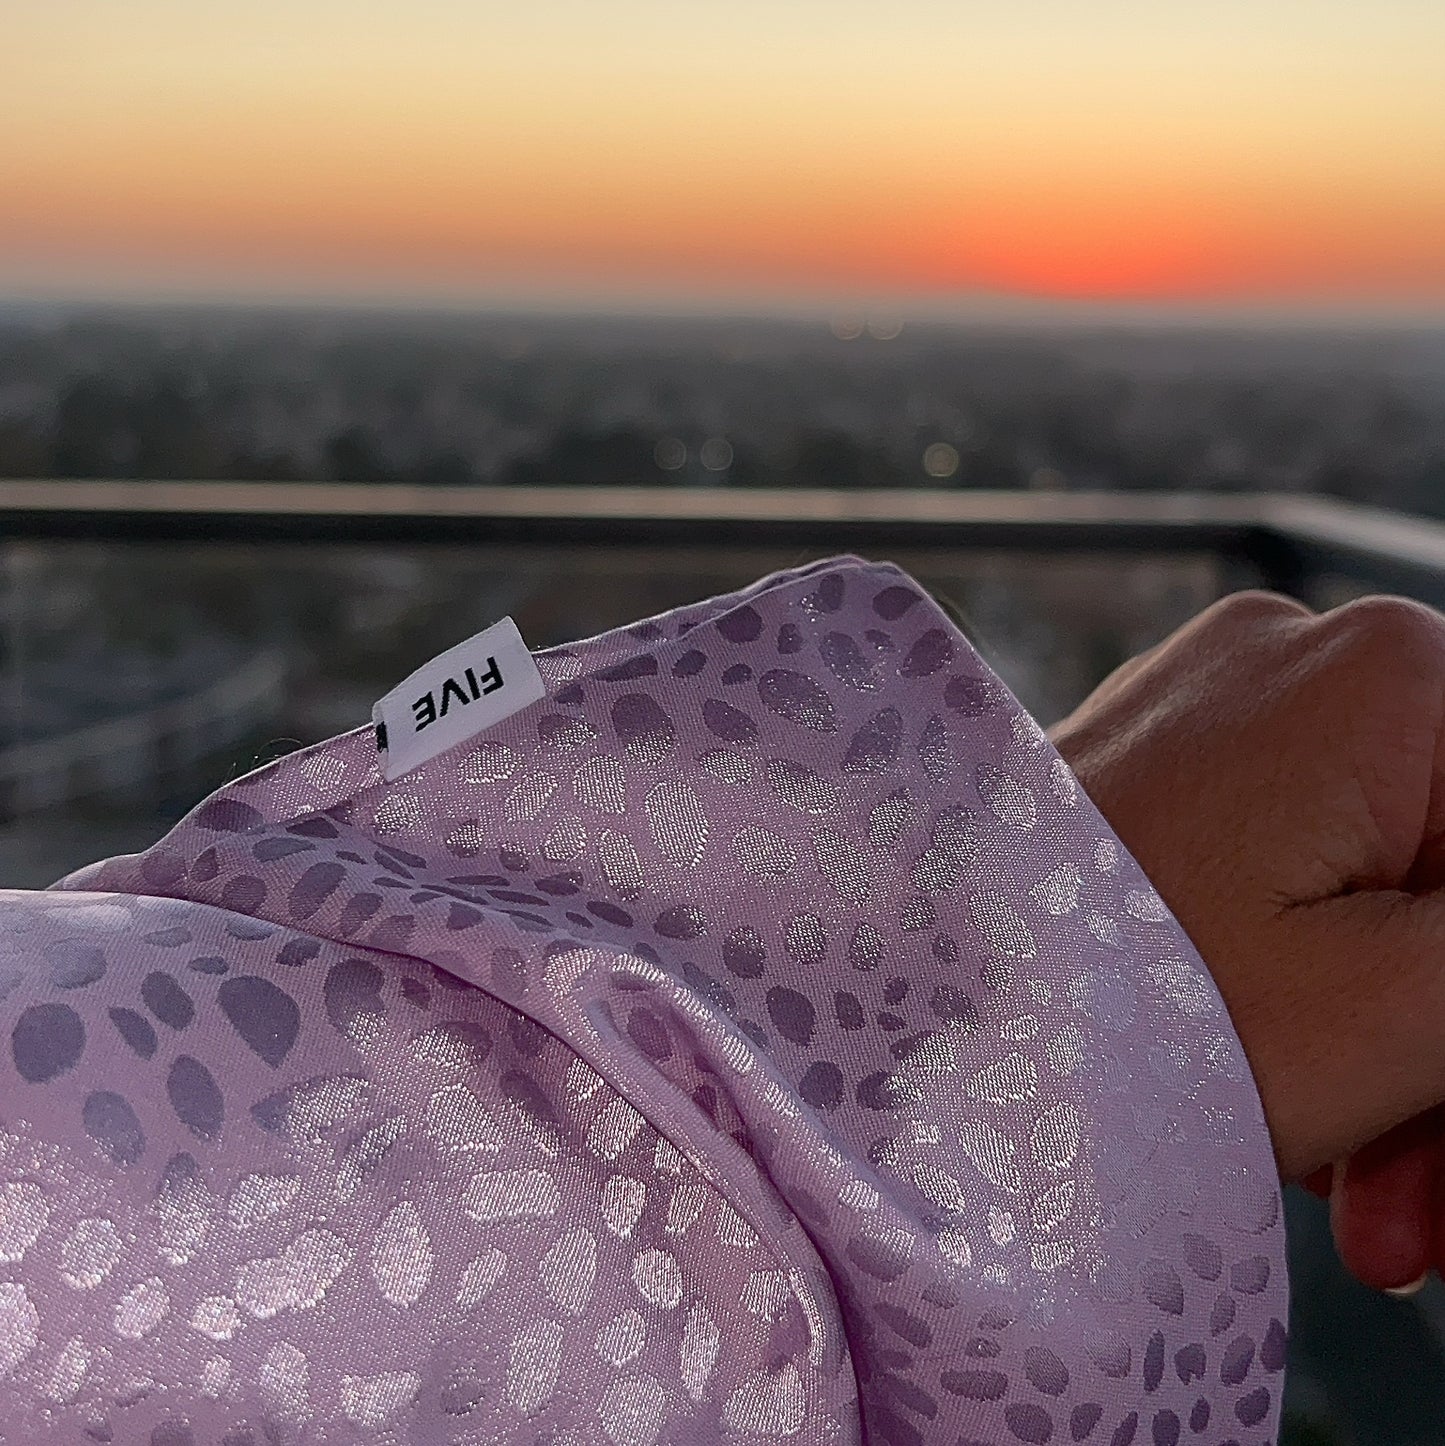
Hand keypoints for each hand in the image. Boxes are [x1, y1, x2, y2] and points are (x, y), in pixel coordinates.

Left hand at [1048, 590, 1444, 1291]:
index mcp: (1393, 675)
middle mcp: (1297, 659)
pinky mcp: (1160, 765)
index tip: (1444, 1117)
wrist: (906, 1015)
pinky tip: (1274, 1096)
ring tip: (1341, 1185)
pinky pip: (1288, 880)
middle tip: (1410, 1213)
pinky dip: (1303, 992)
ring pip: (1377, 894)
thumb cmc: (1119, 1016)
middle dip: (1436, 1056)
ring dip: (1382, 1051)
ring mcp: (1215, 706)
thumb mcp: (1398, 1007)